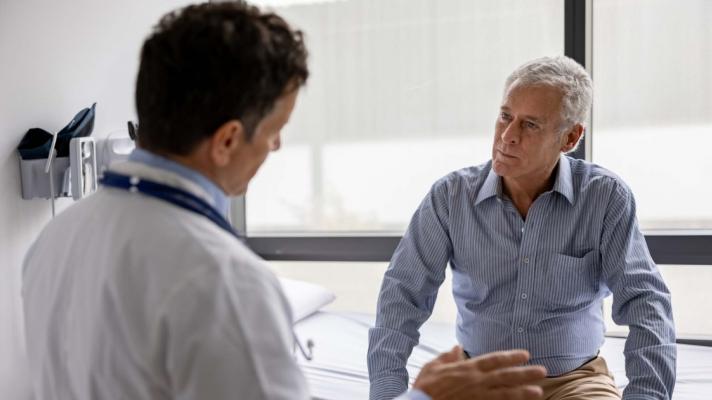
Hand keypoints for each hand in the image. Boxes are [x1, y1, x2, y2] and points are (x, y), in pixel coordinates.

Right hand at [412, 346, 545, 399]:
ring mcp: (478, 396)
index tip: (525, 355)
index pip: (494, 360)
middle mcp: (476, 381)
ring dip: (523, 392)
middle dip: (525, 373)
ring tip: (539, 391)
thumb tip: (457, 348)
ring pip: (506, 393)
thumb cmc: (425, 387)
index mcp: (467, 368)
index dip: (510, 357)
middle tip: (542, 371)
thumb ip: (447, 357)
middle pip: (505, 376)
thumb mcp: (433, 366)